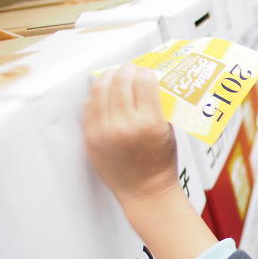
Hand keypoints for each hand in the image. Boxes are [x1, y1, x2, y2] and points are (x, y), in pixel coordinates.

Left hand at [83, 63, 177, 203]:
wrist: (145, 191)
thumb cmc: (160, 163)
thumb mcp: (168, 131)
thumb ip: (157, 107)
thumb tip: (146, 84)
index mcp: (149, 123)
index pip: (144, 83)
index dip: (146, 73)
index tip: (147, 72)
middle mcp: (125, 125)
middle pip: (121, 83)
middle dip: (126, 70)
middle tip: (130, 68)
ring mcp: (104, 132)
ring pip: (101, 91)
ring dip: (108, 78)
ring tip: (114, 75)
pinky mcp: (91, 138)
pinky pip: (89, 107)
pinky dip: (96, 96)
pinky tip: (102, 92)